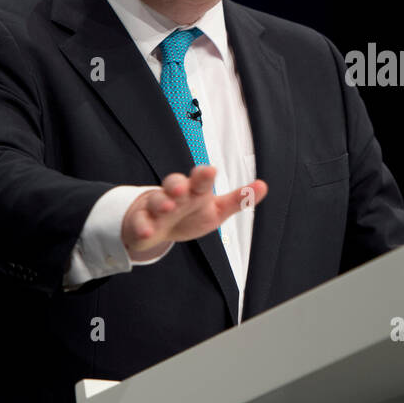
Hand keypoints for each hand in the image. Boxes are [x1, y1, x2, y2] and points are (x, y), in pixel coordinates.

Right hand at [121, 166, 267, 260]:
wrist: (157, 227)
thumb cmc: (190, 214)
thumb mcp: (216, 210)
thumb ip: (238, 200)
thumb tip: (263, 186)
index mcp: (195, 190)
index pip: (199, 180)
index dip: (203, 175)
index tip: (210, 171)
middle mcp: (175, 195)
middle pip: (174, 184)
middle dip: (177, 184)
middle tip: (182, 188)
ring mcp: (155, 208)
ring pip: (156, 201)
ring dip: (160, 203)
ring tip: (167, 207)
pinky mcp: (141, 222)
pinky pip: (140, 222)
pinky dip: (142, 226)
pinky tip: (148, 231)